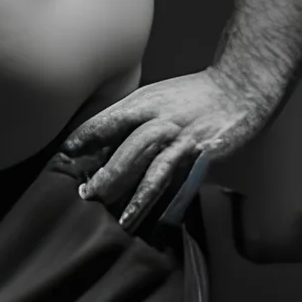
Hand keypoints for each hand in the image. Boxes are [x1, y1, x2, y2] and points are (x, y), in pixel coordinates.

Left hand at [51, 68, 270, 235]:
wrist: (240, 86)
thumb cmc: (194, 95)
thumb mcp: (156, 97)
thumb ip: (132, 117)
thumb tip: (103, 143)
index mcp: (142, 102)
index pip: (104, 122)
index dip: (82, 142)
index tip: (61, 161)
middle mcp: (158, 118)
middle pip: (124, 147)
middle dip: (103, 174)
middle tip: (83, 196)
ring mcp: (180, 136)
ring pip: (148, 165)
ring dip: (129, 191)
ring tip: (113, 215)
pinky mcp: (200, 153)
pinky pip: (177, 178)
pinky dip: (162, 197)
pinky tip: (153, 214)